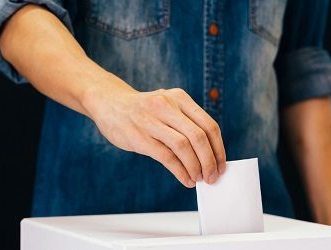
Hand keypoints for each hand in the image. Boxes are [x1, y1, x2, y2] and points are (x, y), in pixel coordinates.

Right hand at [83, 74, 225, 187]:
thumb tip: (208, 154)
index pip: (209, 125)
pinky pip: (166, 157)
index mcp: (179, 98)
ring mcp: (151, 121)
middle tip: (213, 176)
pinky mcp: (139, 137)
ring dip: (196, 167)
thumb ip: (185, 123)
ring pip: (184, 147)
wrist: (108, 102)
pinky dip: (180, 171)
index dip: (218, 148)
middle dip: (210, 161)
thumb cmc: (142, 109)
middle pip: (199, 136)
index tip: (221, 164)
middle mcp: (167, 106)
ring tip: (199, 178)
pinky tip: (186, 179)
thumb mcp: (167, 105)